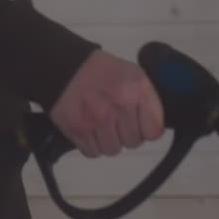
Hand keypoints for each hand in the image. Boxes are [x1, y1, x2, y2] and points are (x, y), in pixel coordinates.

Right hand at [49, 49, 163, 157]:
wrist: (65, 66)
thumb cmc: (99, 72)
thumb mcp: (132, 74)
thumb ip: (147, 101)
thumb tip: (154, 129)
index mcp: (136, 89)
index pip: (154, 131)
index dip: (145, 129)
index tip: (139, 124)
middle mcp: (119, 104)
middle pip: (132, 143)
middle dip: (124, 134)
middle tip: (114, 119)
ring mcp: (98, 118)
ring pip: (112, 150)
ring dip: (106, 141)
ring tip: (100, 123)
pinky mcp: (78, 129)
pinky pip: (92, 152)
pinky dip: (90, 144)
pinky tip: (87, 127)